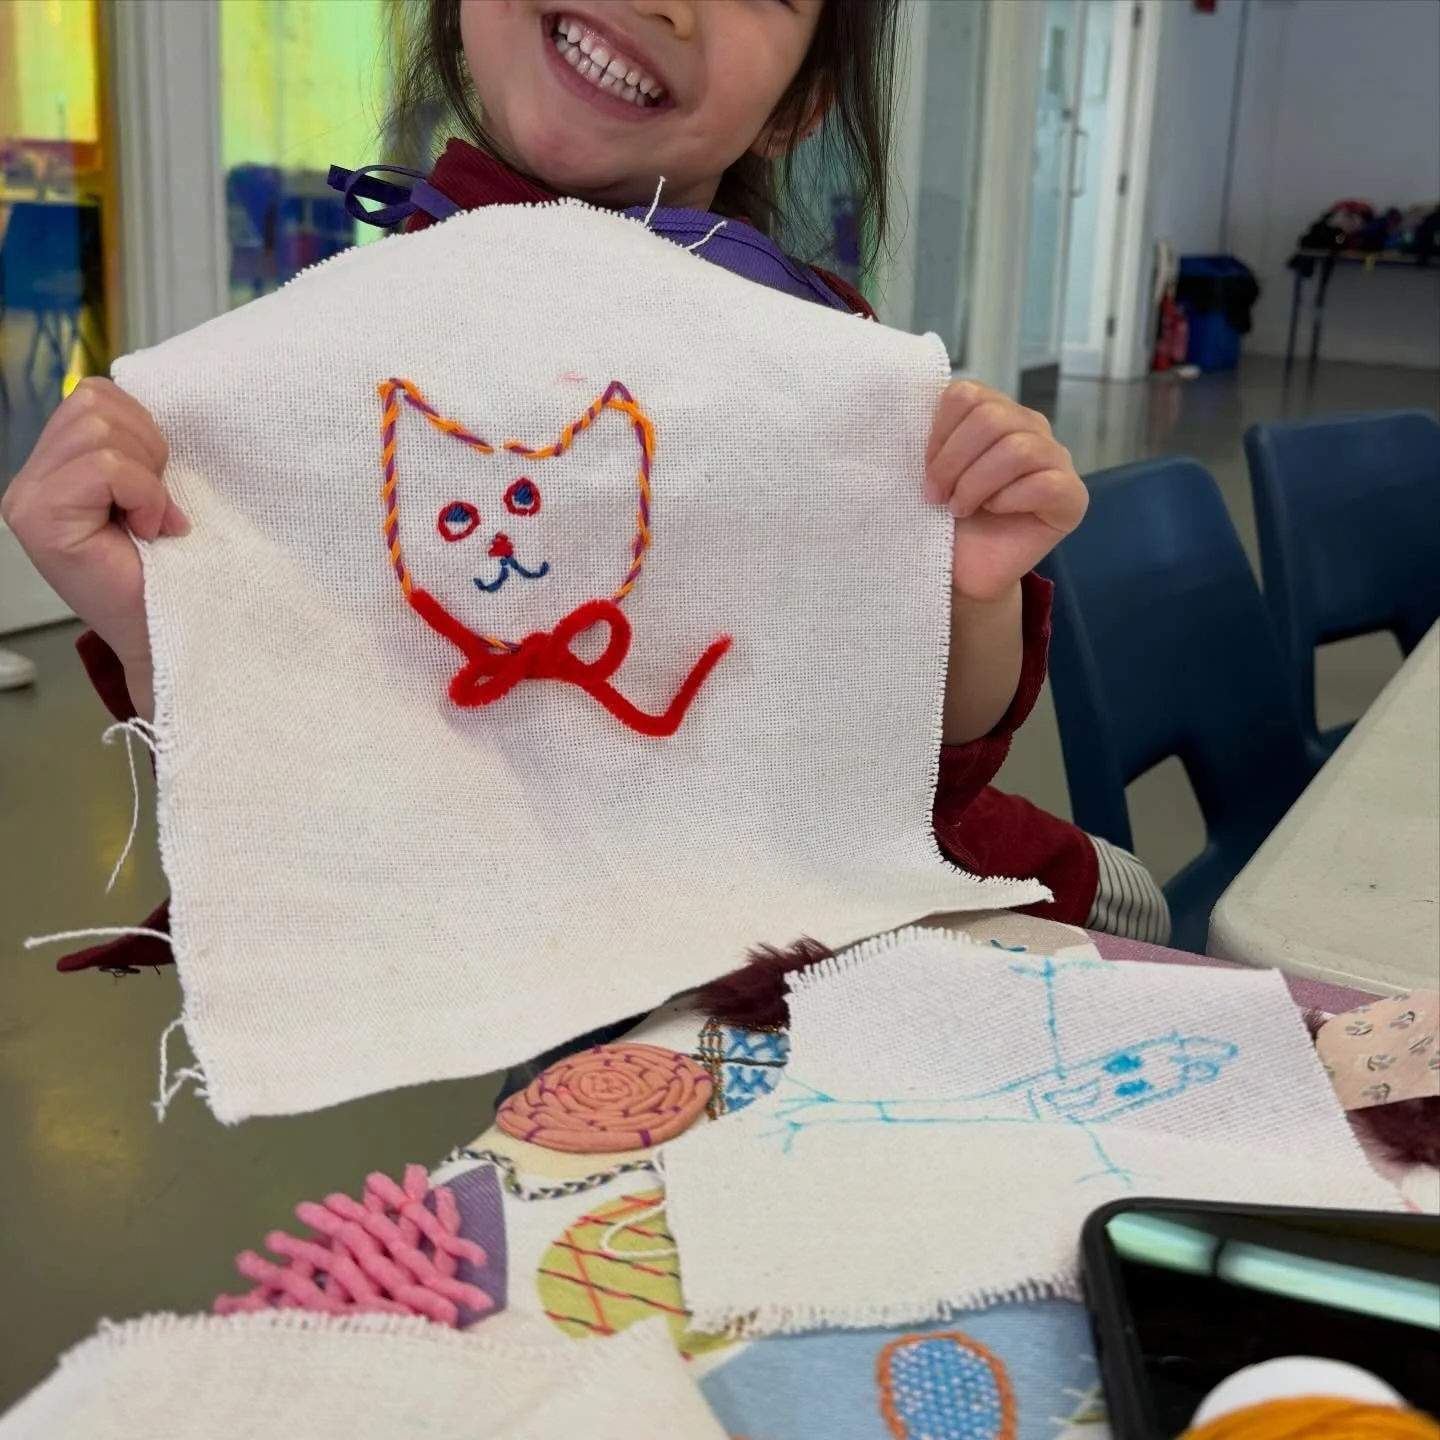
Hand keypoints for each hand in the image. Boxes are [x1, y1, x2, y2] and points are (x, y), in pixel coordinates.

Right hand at [0, 378, 184, 713]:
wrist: (166, 630)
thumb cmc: (162, 568)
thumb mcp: (149, 490)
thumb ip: (132, 448)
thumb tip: (149, 411)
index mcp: (54, 466)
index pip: (93, 396)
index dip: (143, 428)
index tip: (160, 483)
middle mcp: (29, 480)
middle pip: (93, 402)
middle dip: (147, 447)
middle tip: (156, 502)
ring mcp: (28, 499)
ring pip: (98, 430)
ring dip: (146, 474)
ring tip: (150, 516)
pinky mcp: (40, 518)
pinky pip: (105, 467)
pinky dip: (143, 493)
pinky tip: (148, 529)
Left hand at [924, 381, 1087, 602]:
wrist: (963, 571)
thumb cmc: (946, 520)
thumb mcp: (931, 473)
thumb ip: (933, 439)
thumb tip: (916, 414)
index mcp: (994, 413)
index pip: (968, 394)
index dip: (940, 433)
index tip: (924, 470)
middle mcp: (1030, 427)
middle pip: (992, 416)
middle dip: (953, 460)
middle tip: (936, 495)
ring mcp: (1056, 459)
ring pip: (1018, 448)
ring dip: (976, 483)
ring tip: (960, 509)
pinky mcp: (1072, 497)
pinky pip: (1044, 483)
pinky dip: (1008, 499)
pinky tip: (994, 512)